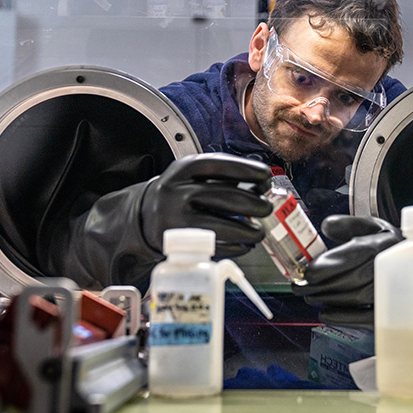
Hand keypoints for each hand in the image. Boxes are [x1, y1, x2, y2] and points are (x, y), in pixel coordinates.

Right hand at [140, 153, 272, 257]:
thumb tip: (263, 185)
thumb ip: (225, 176)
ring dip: (248, 230)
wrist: (146, 214)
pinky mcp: (178, 242)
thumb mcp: (194, 175)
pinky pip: (214, 247)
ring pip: (222, 226)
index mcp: (184, 169)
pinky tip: (244, 244)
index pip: (220, 165)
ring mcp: (175, 218)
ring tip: (259, 231)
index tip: (266, 176)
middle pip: (226, 197)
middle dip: (254, 204)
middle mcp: (177, 191)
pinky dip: (235, 247)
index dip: (247, 170)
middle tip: (266, 207)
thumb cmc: (180, 192)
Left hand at [292, 215, 402, 326]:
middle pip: (353, 278)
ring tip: (310, 296)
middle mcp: (392, 266)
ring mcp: (394, 290)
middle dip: (322, 284)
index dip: (329, 264)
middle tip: (301, 286)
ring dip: (329, 298)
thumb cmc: (388, 245)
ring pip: (358, 297)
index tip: (308, 271)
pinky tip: (326, 313)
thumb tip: (326, 226)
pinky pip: (367, 316)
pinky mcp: (391, 309)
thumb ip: (347, 224)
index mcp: (384, 243)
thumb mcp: (371, 225)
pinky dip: (344, 316)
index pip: (356, 254)